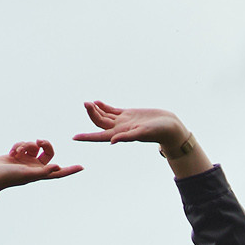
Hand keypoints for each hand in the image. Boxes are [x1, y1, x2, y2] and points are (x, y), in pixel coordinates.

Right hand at [0, 140, 83, 198]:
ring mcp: (26, 160)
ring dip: (27, 145)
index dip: (70, 170)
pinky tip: (11, 152)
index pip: (59, 172)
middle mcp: (34, 167)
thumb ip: (43, 171)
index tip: (82, 167)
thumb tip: (58, 166)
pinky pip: (24, 144)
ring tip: (17, 151)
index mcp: (39, 174)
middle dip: (45, 144)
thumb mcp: (27, 174)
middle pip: (48, 152)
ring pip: (34, 146)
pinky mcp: (17, 155)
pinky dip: (18, 145)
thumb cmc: (7, 178)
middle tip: (39, 141)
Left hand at [74, 101, 208, 174]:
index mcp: (120, 135)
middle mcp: (119, 129)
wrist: (170, 126)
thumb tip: (111, 142)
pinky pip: (113, 110)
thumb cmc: (159, 132)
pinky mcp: (129, 114)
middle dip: (91, 114)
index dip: (86, 137)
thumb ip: (127, 137)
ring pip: (104, 115)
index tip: (74, 137)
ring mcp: (123, 121)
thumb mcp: (142, 133)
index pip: (99, 136)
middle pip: (100, 122)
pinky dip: (104, 107)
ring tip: (87, 103)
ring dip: (95, 109)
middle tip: (85, 104)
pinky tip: (97, 102)